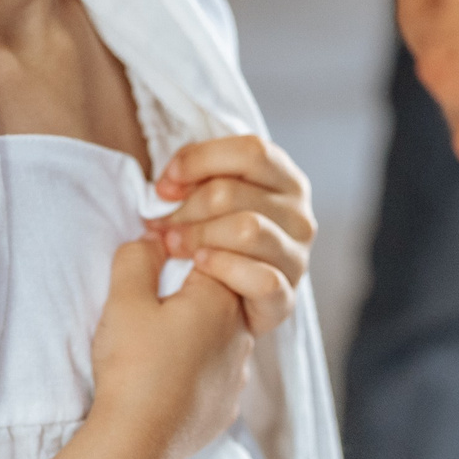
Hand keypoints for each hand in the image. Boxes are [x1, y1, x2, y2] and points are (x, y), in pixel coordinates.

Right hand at [87, 239, 254, 458]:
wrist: (138, 444)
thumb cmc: (132, 369)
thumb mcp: (124, 300)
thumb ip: (138, 257)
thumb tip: (152, 241)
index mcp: (221, 299)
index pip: (211, 256)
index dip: (179, 253)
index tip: (154, 265)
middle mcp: (242, 333)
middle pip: (218, 295)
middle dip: (189, 293)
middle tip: (151, 305)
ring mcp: (238, 373)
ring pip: (219, 335)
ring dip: (195, 332)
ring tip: (156, 345)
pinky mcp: (227, 404)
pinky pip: (215, 373)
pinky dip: (195, 368)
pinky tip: (168, 377)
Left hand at [149, 134, 315, 333]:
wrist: (228, 307)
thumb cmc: (218, 240)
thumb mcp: (211, 197)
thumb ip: (195, 179)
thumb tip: (167, 186)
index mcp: (286, 181)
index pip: (252, 151)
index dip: (201, 159)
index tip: (166, 183)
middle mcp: (299, 216)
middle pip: (234, 192)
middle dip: (186, 207)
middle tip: (160, 222)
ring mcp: (297, 258)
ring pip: (246, 230)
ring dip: (198, 236)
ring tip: (173, 244)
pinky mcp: (287, 298)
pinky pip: (260, 278)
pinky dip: (223, 268)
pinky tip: (200, 267)